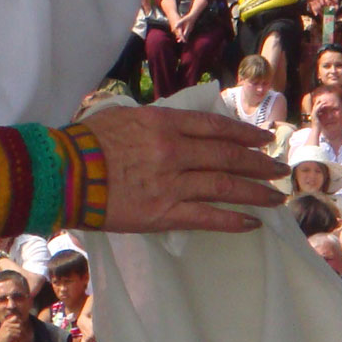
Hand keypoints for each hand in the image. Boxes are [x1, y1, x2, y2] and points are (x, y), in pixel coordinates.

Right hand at [0, 317, 18, 341]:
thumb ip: (10, 324)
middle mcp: (7, 324)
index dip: (19, 321)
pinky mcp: (9, 334)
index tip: (19, 325)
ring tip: (14, 337)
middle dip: (20, 329)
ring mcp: (8, 329)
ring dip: (18, 335)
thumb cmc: (2, 336)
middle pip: (19, 325)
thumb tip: (20, 322)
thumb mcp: (4, 328)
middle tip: (17, 333)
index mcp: (6, 322)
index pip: (15, 317)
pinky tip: (13, 339)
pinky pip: (18, 335)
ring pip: (19, 331)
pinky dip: (17, 338)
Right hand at [83, 104, 285, 233]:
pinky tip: (251, 223)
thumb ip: (154, 122)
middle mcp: (174, 151)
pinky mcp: (163, 213)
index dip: (244, 134)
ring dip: (255, 192)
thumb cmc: (85, 142)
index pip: (215, 127)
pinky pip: (206, 217)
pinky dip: (232, 220)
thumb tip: (178, 128)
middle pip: (228, 156)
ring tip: (276, 198)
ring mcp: (171, 183)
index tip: (263, 141)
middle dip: (259, 164)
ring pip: (225, 187)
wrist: (61, 174)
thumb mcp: (123, 117)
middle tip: (280, 170)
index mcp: (163, 123)